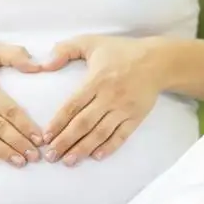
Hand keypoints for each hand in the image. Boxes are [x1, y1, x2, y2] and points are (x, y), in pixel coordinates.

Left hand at [40, 36, 170, 165]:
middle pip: (83, 123)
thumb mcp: (91, 42)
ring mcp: (123, 108)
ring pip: (100, 133)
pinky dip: (109, 147)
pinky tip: (96, 157)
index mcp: (96, 80)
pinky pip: (121, 135)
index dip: (58, 123)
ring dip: (83, 149)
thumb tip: (45, 65)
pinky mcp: (136, 117)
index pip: (72, 105)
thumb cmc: (122, 52)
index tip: (46, 136)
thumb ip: (65, 49)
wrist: (158, 61)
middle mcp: (109, 96)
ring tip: (69, 161)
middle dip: (65, 141)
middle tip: (51, 156)